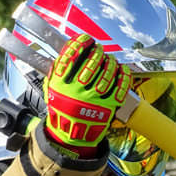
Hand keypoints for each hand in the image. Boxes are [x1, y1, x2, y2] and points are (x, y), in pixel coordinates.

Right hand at [43, 33, 131, 152]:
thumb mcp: (51, 90)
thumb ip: (56, 71)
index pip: (71, 56)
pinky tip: (122, 69)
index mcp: (61, 84)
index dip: (81, 43)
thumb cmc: (62, 110)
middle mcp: (77, 91)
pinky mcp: (108, 107)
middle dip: (97, 52)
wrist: (71, 136)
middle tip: (99, 50)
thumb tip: (66, 50)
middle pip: (91, 63)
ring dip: (110, 63)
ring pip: (106, 74)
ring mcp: (94, 100)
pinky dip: (123, 76)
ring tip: (109, 60)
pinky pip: (120, 87)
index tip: (86, 39)